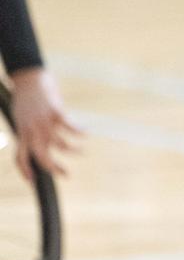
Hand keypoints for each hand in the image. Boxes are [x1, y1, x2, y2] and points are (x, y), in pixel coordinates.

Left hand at [8, 66, 81, 182]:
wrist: (27, 78)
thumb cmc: (25, 97)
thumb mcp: (22, 117)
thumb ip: (29, 129)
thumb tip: (40, 140)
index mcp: (22, 132)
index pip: (20, 158)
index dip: (25, 171)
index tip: (33, 180)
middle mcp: (32, 130)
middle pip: (42, 156)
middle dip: (55, 168)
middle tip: (66, 175)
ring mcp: (44, 122)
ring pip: (60, 144)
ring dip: (73, 150)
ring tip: (82, 152)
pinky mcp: (55, 112)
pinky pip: (70, 127)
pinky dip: (80, 132)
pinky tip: (86, 133)